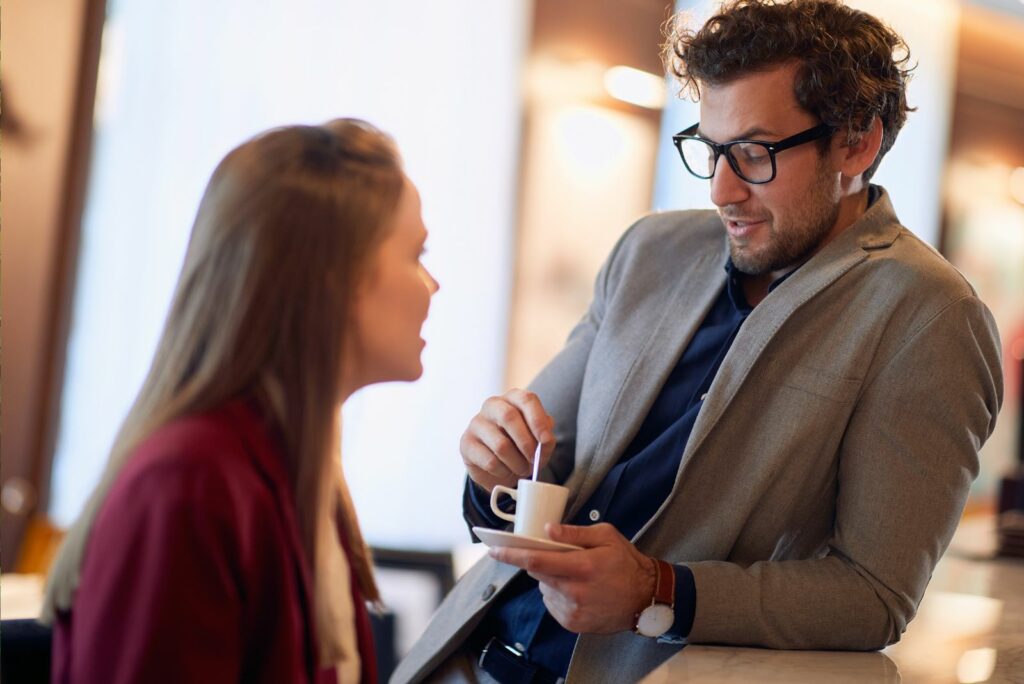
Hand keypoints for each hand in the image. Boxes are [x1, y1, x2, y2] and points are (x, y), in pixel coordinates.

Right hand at [461, 388, 554, 491]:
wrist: (498, 464)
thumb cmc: (521, 445)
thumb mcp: (538, 440)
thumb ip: (545, 438)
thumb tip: (545, 440)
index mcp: (513, 398)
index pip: (526, 400)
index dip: (538, 421)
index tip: (546, 440)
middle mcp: (492, 405)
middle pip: (509, 417)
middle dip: (526, 443)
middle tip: (534, 459)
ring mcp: (476, 423)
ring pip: (500, 444)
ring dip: (517, 463)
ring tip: (523, 469)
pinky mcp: (466, 443)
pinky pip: (489, 461)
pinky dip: (503, 471)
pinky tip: (506, 471)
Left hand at [488, 523, 657, 633]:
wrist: (645, 598)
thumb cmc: (626, 562)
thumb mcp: (606, 536)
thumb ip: (575, 533)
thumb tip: (548, 530)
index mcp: (583, 566)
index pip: (536, 561)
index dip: (512, 555)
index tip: (493, 550)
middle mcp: (575, 591)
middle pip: (538, 575)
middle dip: (537, 562)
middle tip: (554, 556)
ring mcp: (573, 611)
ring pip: (544, 589)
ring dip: (550, 579)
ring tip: (574, 574)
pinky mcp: (573, 623)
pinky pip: (553, 604)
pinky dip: (557, 593)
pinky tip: (577, 589)